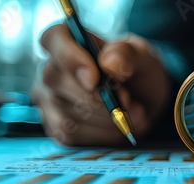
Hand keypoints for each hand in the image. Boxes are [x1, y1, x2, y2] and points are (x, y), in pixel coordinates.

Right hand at [33, 24, 169, 145]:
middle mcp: (51, 69)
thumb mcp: (142, 57)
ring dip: (105, 117)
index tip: (94, 77)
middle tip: (127, 100)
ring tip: (130, 113)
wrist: (144, 103)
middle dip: (97, 97)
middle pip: (57, 81)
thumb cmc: (137, 73)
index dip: (70, 58)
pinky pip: (71, 134)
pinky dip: (101, 133)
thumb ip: (127, 54)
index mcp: (67, 40)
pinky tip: (117, 126)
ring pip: (66, 113)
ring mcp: (49, 99)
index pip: (53, 39)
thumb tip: (109, 63)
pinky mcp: (56, 126)